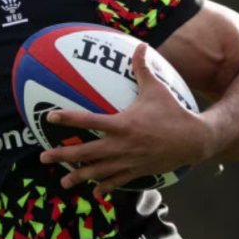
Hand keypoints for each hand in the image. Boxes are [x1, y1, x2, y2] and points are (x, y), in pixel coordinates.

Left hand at [39, 43, 206, 195]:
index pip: (88, 120)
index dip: (67, 118)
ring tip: (64, 182)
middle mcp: (121, 145)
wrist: (194, 140)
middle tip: (43, 156)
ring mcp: (128, 161)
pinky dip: (105, 187)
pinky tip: (95, 192)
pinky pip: (117, 182)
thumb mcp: (157, 89)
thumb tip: (140, 45)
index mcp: (122, 124)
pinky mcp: (137, 172)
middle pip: (85, 152)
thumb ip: (143, 69)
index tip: (50, 117)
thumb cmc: (173, 112)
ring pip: (98, 172)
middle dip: (63, 155)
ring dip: (79, 177)